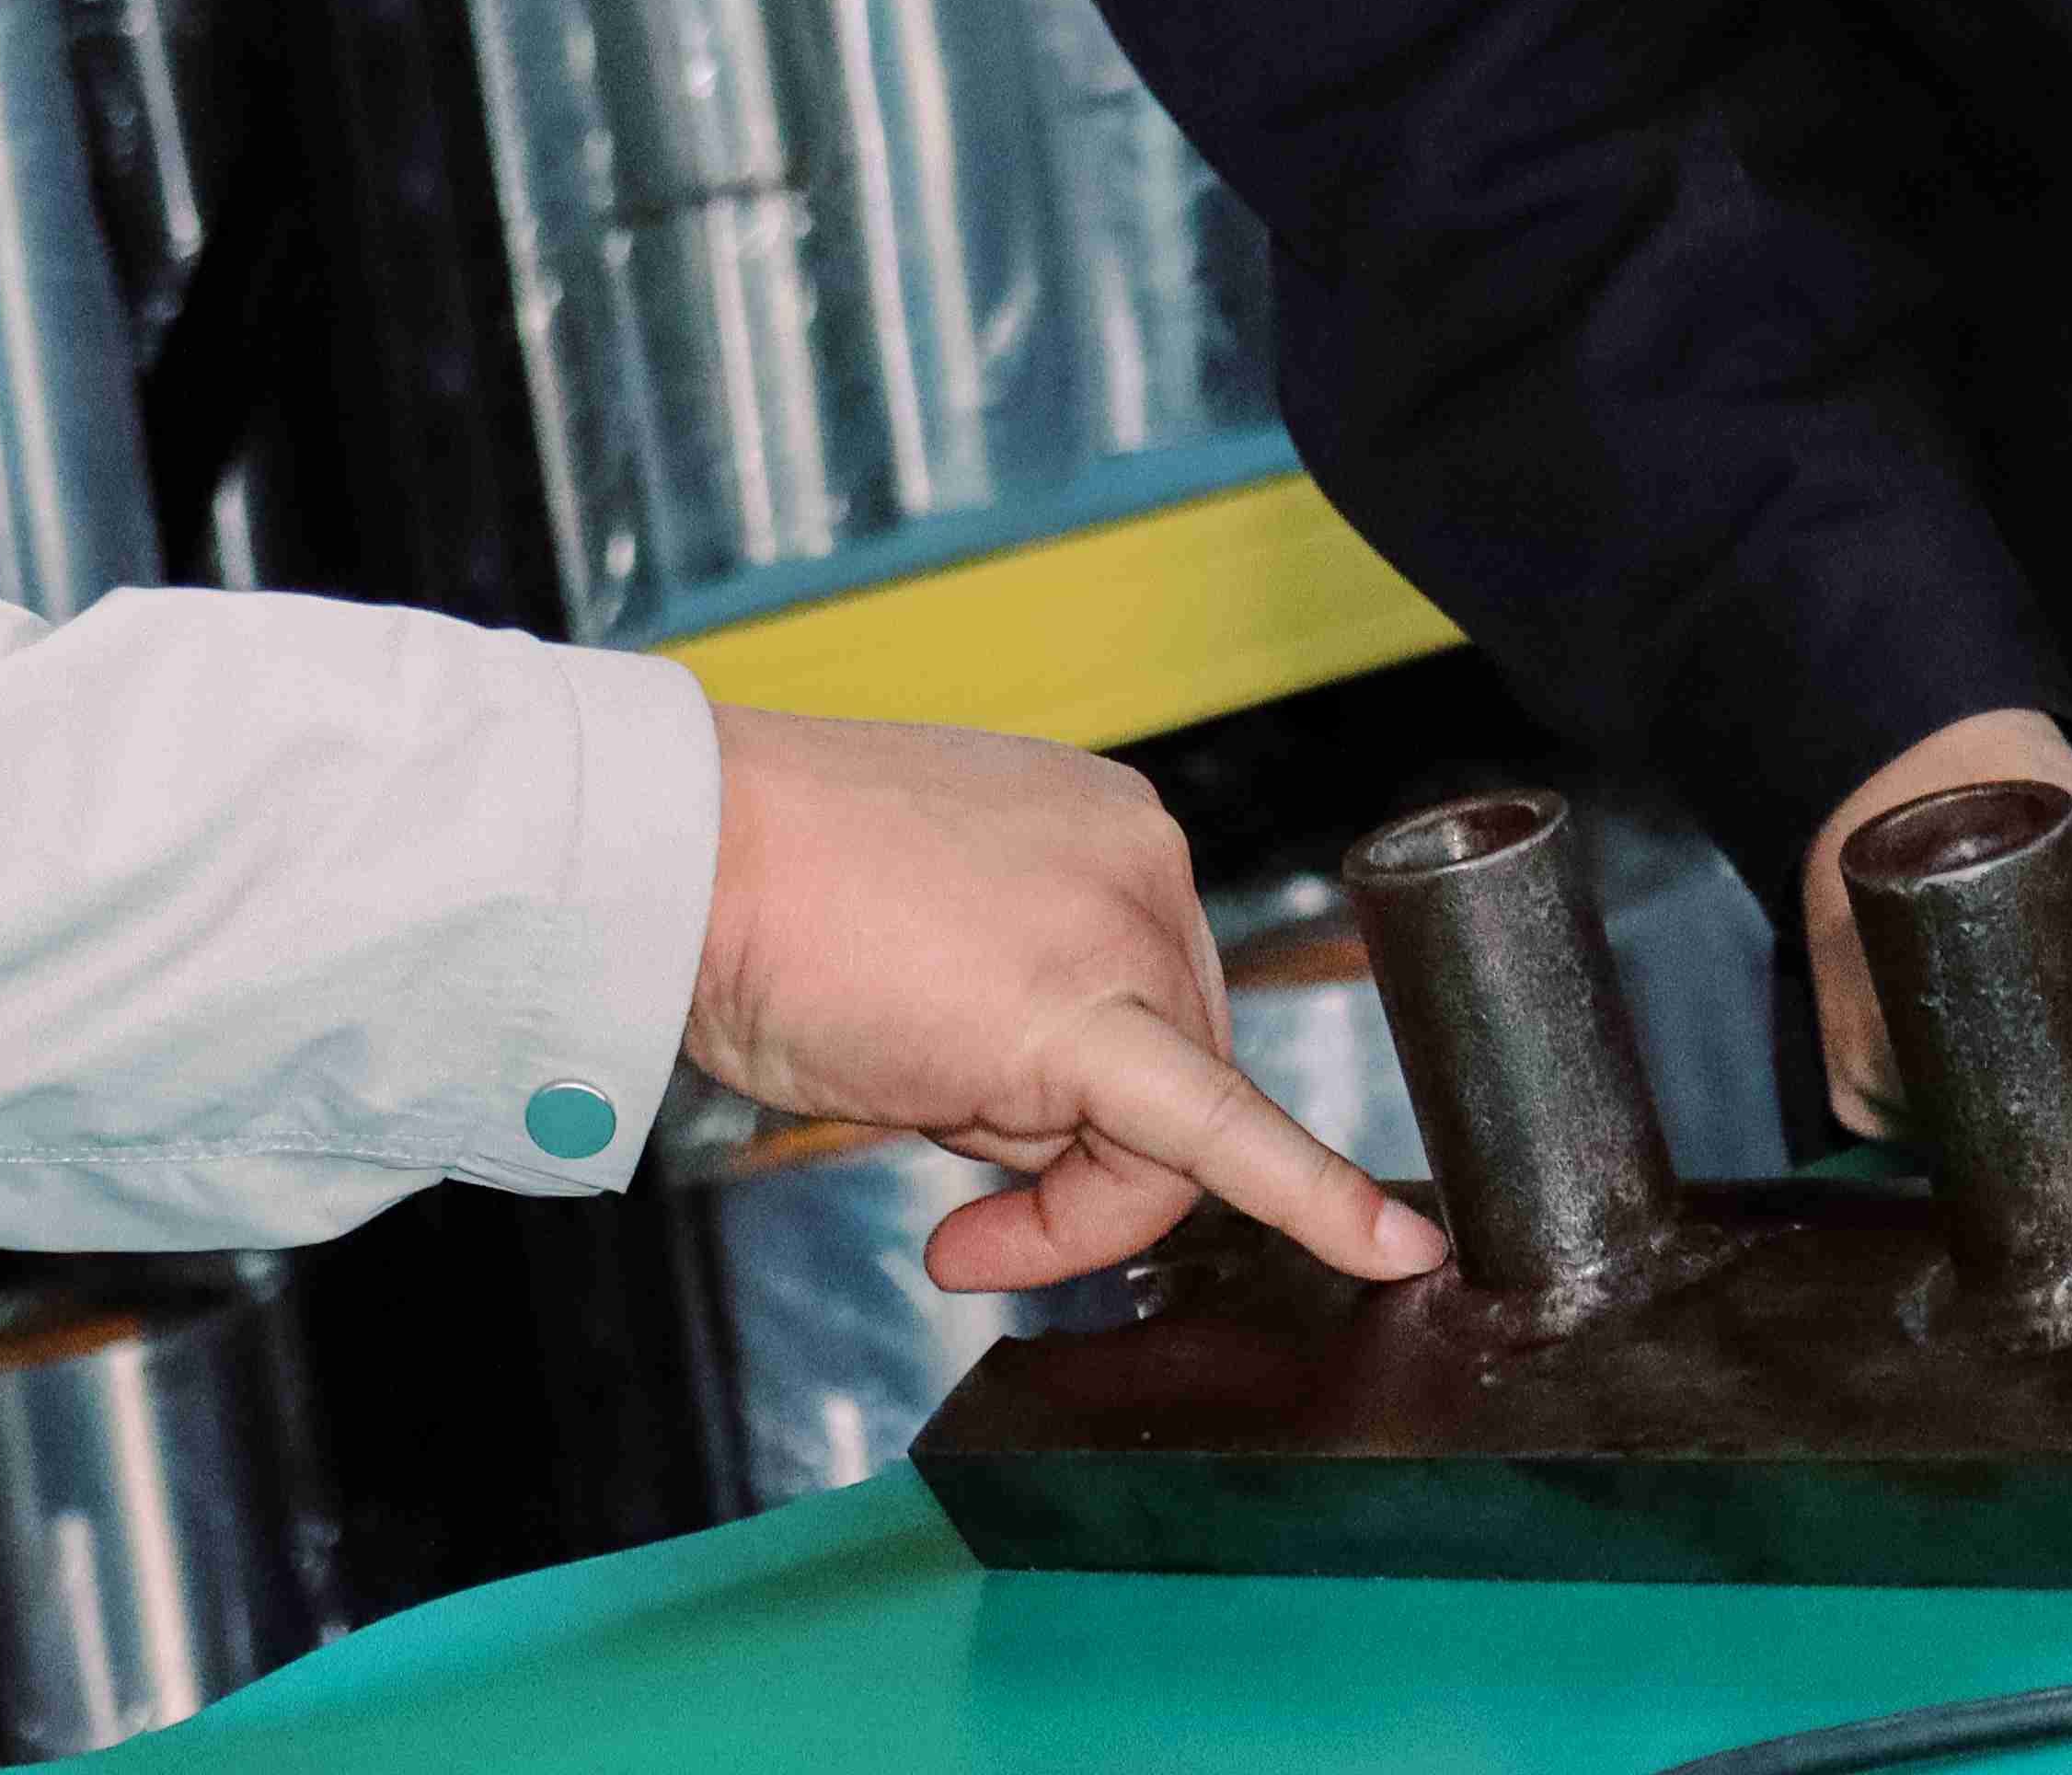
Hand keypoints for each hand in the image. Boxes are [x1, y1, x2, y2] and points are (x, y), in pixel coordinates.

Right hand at [688, 703, 1445, 1293]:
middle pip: (1167, 1076)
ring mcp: (1122, 929)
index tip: (995, 1147)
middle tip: (959, 1213)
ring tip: (914, 1135)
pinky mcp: (1090, 1018)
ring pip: (1159, 1134)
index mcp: (1101, 824)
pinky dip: (1317, 1200)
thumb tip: (1037, 1120)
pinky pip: (1224, 1135)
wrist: (679, 853)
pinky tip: (1392, 1248)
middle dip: (1068, 1167)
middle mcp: (1140, 857)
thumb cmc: (757, 890)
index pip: (1148, 1003)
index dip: (1079, 1110)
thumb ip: (1011, 1011)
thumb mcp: (920, 937)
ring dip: (1052, 1195)